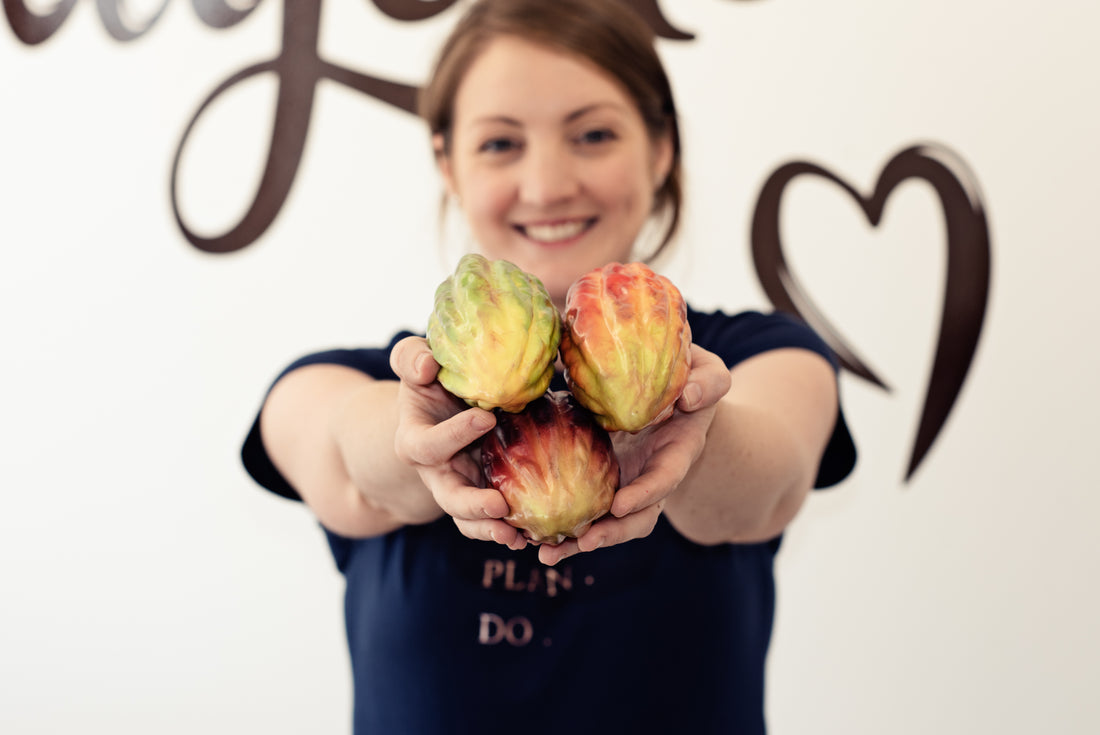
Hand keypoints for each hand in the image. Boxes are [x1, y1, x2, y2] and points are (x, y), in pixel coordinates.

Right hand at [389, 336, 527, 550]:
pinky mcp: (481, 494)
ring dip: (490, 529)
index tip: (486, 417)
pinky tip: (530, 536)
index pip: (428, 444)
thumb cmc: (430, 381)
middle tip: (499, 504)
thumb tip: (427, 364)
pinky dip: (507, 530)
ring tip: (515, 537)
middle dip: (471, 505)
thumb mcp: (415, 364)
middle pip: (447, 496)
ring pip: (468, 519)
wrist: (439, 408)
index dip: (453, 434)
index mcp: (415, 439)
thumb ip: (412, 358)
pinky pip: (489, 521)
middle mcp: (435, 471)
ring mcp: (459, 487)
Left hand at [537, 344, 731, 565]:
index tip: (619, 505)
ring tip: (546, 553)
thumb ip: (707, 382)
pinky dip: (561, 526)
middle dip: (612, 534)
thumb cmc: (692, 381)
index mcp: (677, 452)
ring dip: (579, 542)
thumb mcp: (708, 374)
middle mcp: (652, 478)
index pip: (664, 479)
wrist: (674, 395)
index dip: (645, 494)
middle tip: (585, 541)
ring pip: (609, 524)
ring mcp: (628, 484)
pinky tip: (529, 536)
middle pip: (638, 518)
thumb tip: (690, 395)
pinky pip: (583, 507)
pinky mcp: (602, 481)